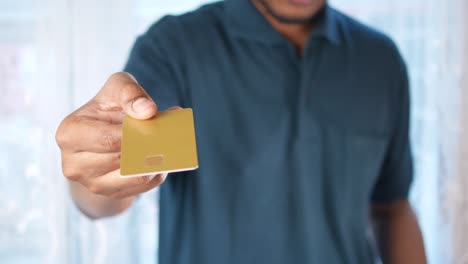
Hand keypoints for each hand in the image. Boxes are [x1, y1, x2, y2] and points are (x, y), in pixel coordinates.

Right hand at [56, 72, 166, 198]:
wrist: (101, 135)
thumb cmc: (108, 108)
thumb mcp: (116, 88)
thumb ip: (130, 93)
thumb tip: (148, 111)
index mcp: (69, 134)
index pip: (108, 139)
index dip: (135, 133)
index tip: (156, 123)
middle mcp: (74, 164)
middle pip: (123, 158)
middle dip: (150, 145)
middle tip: (172, 135)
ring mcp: (92, 184)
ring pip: (135, 175)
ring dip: (157, 160)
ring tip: (171, 144)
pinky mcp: (111, 194)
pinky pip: (143, 185)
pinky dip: (157, 171)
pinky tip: (163, 156)